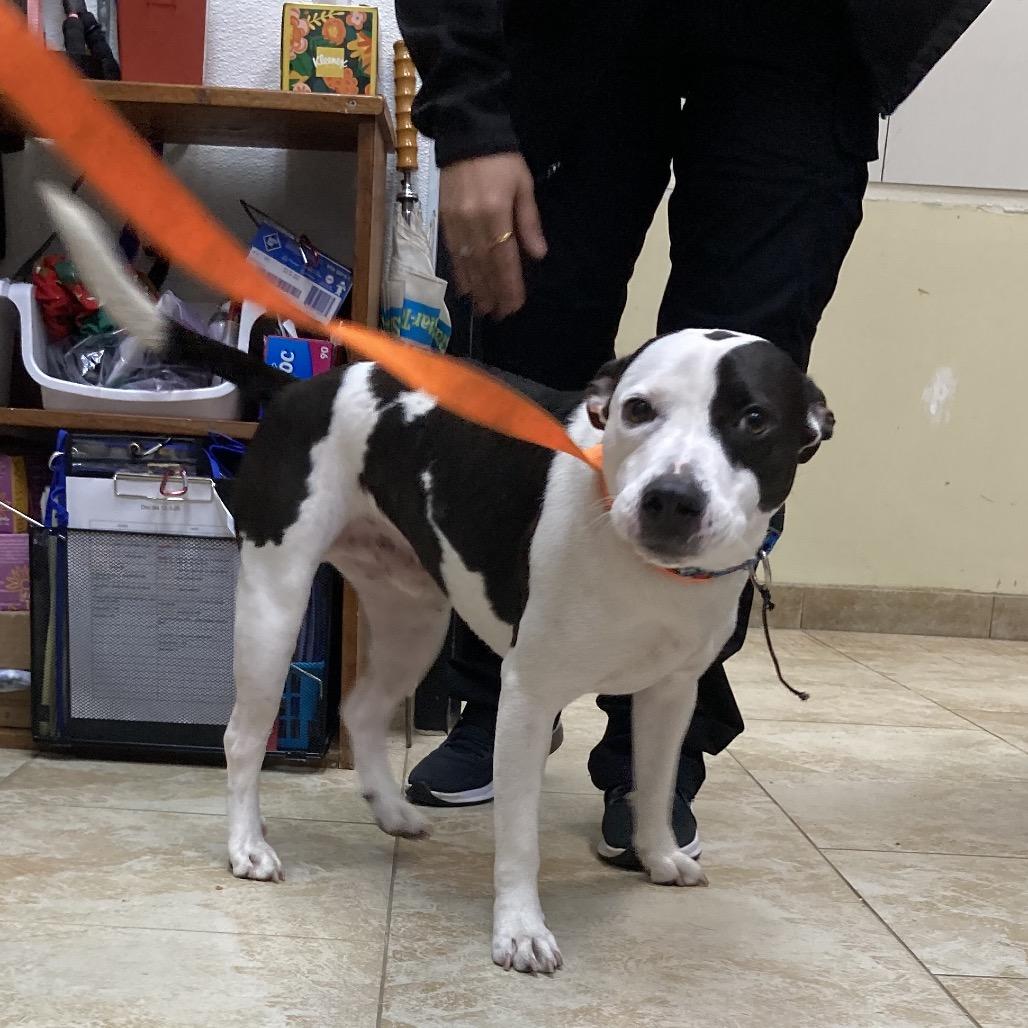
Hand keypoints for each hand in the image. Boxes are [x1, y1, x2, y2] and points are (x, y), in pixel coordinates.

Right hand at [440, 153, 547, 318]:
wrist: (465, 133)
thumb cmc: (502, 159)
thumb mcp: (524, 184)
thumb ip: (529, 221)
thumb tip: (538, 255)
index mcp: (495, 212)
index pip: (504, 258)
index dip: (509, 284)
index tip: (515, 305)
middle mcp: (472, 221)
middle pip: (484, 266)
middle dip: (493, 293)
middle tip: (501, 315)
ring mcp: (455, 221)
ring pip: (467, 263)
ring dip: (476, 289)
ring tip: (485, 309)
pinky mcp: (443, 219)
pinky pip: (452, 252)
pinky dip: (460, 273)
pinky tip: (466, 289)